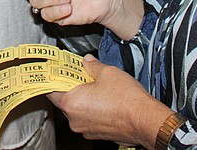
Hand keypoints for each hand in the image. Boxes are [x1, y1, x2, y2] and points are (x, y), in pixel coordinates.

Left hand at [48, 55, 173, 147]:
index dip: (55, 77)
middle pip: (64, 100)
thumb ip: (92, 66)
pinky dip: (91, 109)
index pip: (51, 89)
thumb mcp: (107, 72)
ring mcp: (85, 129)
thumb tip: (87, 61)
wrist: (145, 120)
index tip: (58, 70)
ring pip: (76, 110)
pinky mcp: (96, 134)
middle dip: (71, 86)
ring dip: (82, 99)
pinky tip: (103, 100)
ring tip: (96, 86)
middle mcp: (74, 119)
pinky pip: (87, 119)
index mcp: (71, 102)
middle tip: (81, 74)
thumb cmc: (126, 99)